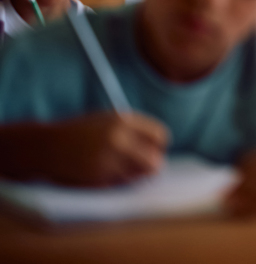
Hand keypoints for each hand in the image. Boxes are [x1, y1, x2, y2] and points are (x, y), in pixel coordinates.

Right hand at [40, 112, 168, 186]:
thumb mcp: (107, 121)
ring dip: (136, 175)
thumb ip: (132, 130)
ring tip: (121, 168)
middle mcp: (118, 139)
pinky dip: (118, 182)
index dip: (158, 145)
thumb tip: (160, 147)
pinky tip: (104, 174)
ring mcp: (108, 160)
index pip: (159, 136)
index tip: (153, 149)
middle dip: (152, 164)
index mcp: (123, 121)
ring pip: (139, 176)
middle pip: (154, 160)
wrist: (45, 146)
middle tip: (146, 166)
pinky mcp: (97, 178)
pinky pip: (120, 184)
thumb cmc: (80, 133)